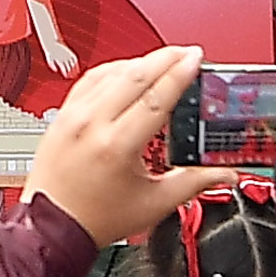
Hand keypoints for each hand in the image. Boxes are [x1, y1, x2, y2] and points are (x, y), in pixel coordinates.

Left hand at [27, 44, 229, 251]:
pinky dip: (113, 70)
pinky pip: (90, 79)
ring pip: (110, 73)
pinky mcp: (62, 114)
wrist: (51, 224)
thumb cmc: (95, 217)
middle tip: (187, 52)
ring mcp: (73, 115)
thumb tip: (224, 174)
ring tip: (164, 60)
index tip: (196, 58)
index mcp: (117, 146)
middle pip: (133, 76)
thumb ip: (194, 183)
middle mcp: (91, 124)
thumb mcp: (154, 204)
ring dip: (140, 62)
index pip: (154, 97)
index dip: (179, 73)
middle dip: (165, 58)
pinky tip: (128, 71)